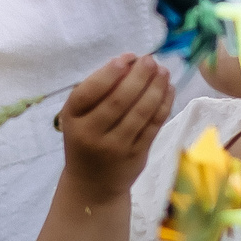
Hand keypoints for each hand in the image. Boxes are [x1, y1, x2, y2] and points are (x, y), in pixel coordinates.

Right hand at [58, 54, 173, 203]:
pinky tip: (168, 89)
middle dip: (138, 77)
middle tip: (151, 60)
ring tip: (163, 71)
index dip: (109, 73)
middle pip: (118, 101)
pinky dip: (163, 105)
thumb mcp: (80, 117)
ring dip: (155, 88)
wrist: (93, 183)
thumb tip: (130, 62)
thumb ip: (99, 92)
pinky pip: (153, 126)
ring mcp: (115, 146)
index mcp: (72, 119)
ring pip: (140, 113)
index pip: (88, 92)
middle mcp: (91, 134)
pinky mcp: (136, 155)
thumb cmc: (86, 139)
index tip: (127, 57)